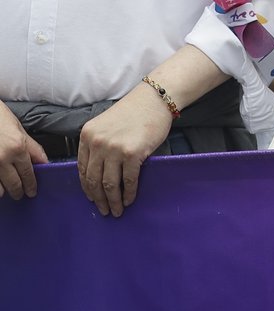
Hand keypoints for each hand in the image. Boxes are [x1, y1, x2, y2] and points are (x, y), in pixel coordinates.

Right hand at [0, 104, 45, 199]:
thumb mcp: (19, 129)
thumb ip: (31, 147)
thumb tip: (41, 162)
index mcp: (18, 147)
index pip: (28, 172)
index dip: (31, 184)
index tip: (32, 190)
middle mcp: (3, 158)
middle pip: (15, 183)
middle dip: (19, 191)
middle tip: (21, 194)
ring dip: (4, 191)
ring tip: (7, 192)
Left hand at [76, 86, 173, 216]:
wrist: (155, 99)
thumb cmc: (134, 112)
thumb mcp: (106, 126)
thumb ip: (99, 145)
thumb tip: (101, 172)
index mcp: (87, 136)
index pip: (82, 169)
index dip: (87, 187)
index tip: (92, 198)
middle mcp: (97, 143)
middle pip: (93, 179)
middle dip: (98, 199)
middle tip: (103, 210)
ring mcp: (114, 149)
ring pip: (109, 184)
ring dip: (112, 201)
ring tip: (116, 211)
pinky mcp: (133, 153)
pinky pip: (128, 180)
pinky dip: (129, 193)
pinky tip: (130, 200)